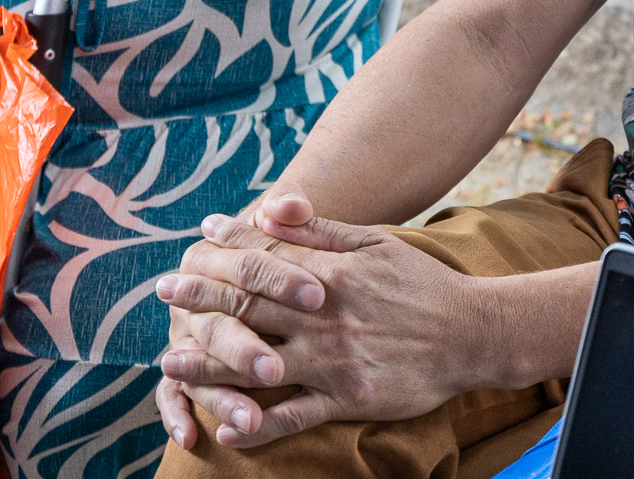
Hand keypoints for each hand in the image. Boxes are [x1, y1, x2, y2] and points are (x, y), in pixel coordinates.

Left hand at [156, 189, 497, 448]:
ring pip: (259, 363)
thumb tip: (273, 205)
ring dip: (210, 362)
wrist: (470, 334)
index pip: (264, 261)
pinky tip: (226, 429)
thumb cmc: (420, 283)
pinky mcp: (347, 399)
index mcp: (330, 274)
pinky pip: (293, 417)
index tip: (192, 246)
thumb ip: (320, 228)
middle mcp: (324, 316)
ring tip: (171, 362)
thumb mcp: (374, 242)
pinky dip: (257, 425)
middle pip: (250, 307)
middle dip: (202, 299)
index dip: (224, 253)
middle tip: (163, 294)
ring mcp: (333, 361)